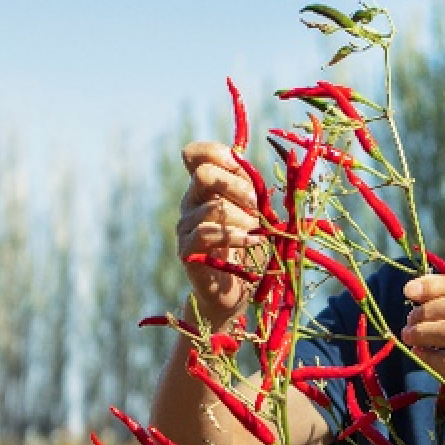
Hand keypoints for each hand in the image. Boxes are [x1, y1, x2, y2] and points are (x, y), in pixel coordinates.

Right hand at [176, 140, 270, 324]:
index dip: (218, 154)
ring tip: (258, 232)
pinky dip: (235, 236)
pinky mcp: (186, 249)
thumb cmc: (248, 246)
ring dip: (243, 218)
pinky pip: (206, 233)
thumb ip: (251, 187)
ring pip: (211, 206)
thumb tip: (260, 164)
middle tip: (258, 207)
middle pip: (202, 174)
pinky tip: (252, 242)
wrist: (232, 290)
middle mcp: (190, 202)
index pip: (195, 154)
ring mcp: (185, 226)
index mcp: (205, 187)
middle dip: (237, 187)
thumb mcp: (254, 210)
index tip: (242, 172)